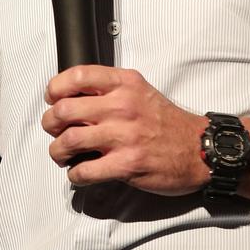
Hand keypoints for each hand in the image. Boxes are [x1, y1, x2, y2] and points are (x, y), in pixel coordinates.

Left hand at [41, 65, 208, 194]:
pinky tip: (80, 173)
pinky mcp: (127, 165)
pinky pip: (85, 171)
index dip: (55, 88)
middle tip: (54, 130)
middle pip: (65, 110)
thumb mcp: (140, 90)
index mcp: (125, 83)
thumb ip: (110, 89)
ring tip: (61, 154)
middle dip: (50, 123)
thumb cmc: (166, 121)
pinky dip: (75, 174)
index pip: (77, 75)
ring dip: (57, 150)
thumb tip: (72, 96)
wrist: (198, 149)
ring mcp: (124, 136)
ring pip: (69, 141)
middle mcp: (123, 105)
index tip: (52, 98)